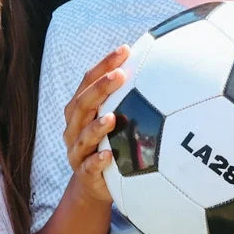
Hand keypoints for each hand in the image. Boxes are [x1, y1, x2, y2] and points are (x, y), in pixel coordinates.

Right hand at [62, 46, 129, 204]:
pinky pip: (89, 166)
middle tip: (119, 75)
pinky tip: (108, 155)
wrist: (94, 184)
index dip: (104, 65)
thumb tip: (159, 67)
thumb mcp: (114, 118)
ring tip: (112, 117)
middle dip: (100, 88)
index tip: (125, 50)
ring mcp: (77, 150)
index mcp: (80, 109)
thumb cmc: (108, 142)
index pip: (88, 81)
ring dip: (97, 126)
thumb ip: (127, 97)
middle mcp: (74, 127)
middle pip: (82, 104)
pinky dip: (97, 160)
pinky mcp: (84, 173)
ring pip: (83, 136)